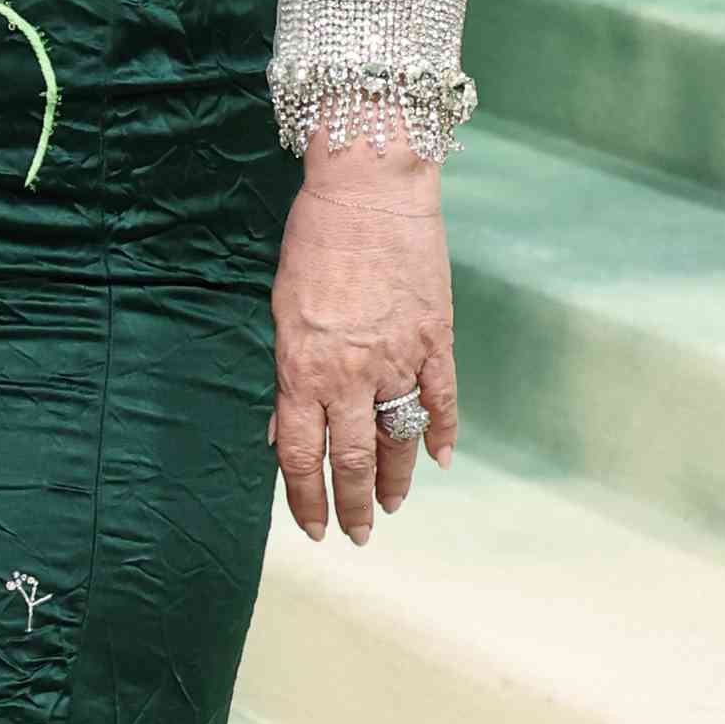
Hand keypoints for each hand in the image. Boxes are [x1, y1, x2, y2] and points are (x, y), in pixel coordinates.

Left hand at [270, 151, 457, 545]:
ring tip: (392, 507)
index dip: (304, 499)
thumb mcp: (282, 309)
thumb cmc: (314, 240)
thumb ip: (289, 371)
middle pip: (349, 460)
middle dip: (352, 506)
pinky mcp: (434, 338)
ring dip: (395, 480)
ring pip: (398, 439)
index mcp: (300, 368)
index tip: (312, 528)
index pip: (298, 455)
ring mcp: (397, 358)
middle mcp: (348, 374)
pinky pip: (442, 399)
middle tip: (358, 535)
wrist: (369, 188)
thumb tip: (286, 423)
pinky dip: (442, 433)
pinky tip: (441, 460)